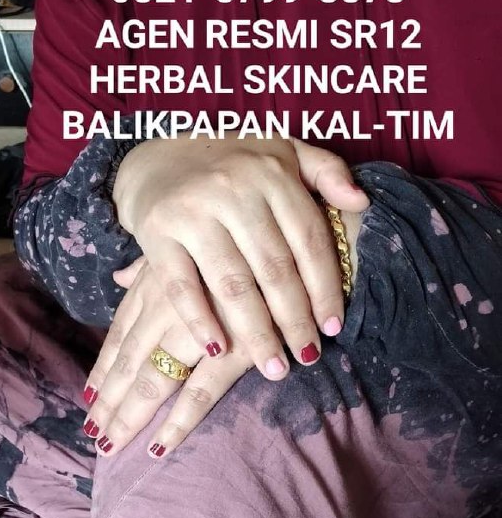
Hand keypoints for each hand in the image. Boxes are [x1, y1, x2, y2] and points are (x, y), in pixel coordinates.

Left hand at [83, 257, 252, 458]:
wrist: (288, 240)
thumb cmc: (237, 239)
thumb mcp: (187, 243)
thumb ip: (151, 266)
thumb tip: (118, 277)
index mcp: (156, 284)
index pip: (120, 333)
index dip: (103, 368)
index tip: (88, 397)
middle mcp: (167, 309)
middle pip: (128, 363)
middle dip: (107, 402)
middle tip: (91, 435)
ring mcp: (198, 331)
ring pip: (152, 381)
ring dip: (129, 417)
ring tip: (110, 447)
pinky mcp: (234, 351)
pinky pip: (198, 393)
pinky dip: (177, 422)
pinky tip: (158, 447)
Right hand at [113, 132, 368, 380]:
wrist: (156, 155)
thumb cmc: (232, 163)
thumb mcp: (283, 151)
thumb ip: (326, 171)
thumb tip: (361, 202)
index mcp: (271, 173)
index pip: (308, 240)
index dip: (325, 287)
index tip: (334, 326)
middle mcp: (233, 189)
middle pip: (274, 268)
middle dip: (294, 320)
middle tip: (308, 357)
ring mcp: (192, 211)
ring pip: (232, 283)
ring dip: (256, 332)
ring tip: (274, 367)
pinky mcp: (156, 231)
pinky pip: (181, 285)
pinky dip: (199, 321)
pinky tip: (218, 350)